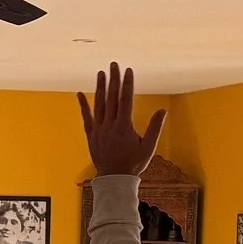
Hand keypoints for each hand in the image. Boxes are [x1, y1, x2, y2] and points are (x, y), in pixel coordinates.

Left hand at [75, 62, 165, 178]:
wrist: (114, 180)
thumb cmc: (134, 164)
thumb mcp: (148, 147)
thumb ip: (155, 128)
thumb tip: (162, 110)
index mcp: (124, 126)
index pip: (126, 99)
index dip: (127, 84)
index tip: (128, 70)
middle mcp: (109, 125)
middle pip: (112, 97)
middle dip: (113, 79)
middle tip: (113, 64)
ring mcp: (98, 130)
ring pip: (99, 104)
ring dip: (100, 88)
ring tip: (101, 73)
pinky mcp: (91, 135)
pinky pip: (86, 118)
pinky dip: (83, 106)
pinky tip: (80, 94)